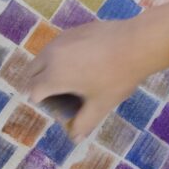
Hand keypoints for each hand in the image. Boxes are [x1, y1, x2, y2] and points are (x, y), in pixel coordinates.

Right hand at [24, 1, 168, 139]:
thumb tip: (75, 138)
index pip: (33, 92)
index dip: (43, 103)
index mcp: (54, 76)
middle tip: (60, 94)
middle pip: (31, 73)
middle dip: (39, 85)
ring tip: (71, 79)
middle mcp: (52, 55)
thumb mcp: (100, 105)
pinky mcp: (73, 30)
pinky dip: (60, 56)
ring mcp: (61, 39)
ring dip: (47, 69)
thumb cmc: (117, 77)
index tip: (59, 106)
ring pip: (42, 56)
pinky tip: (83, 62)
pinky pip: (57, 45)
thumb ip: (84, 123)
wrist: (137, 44)